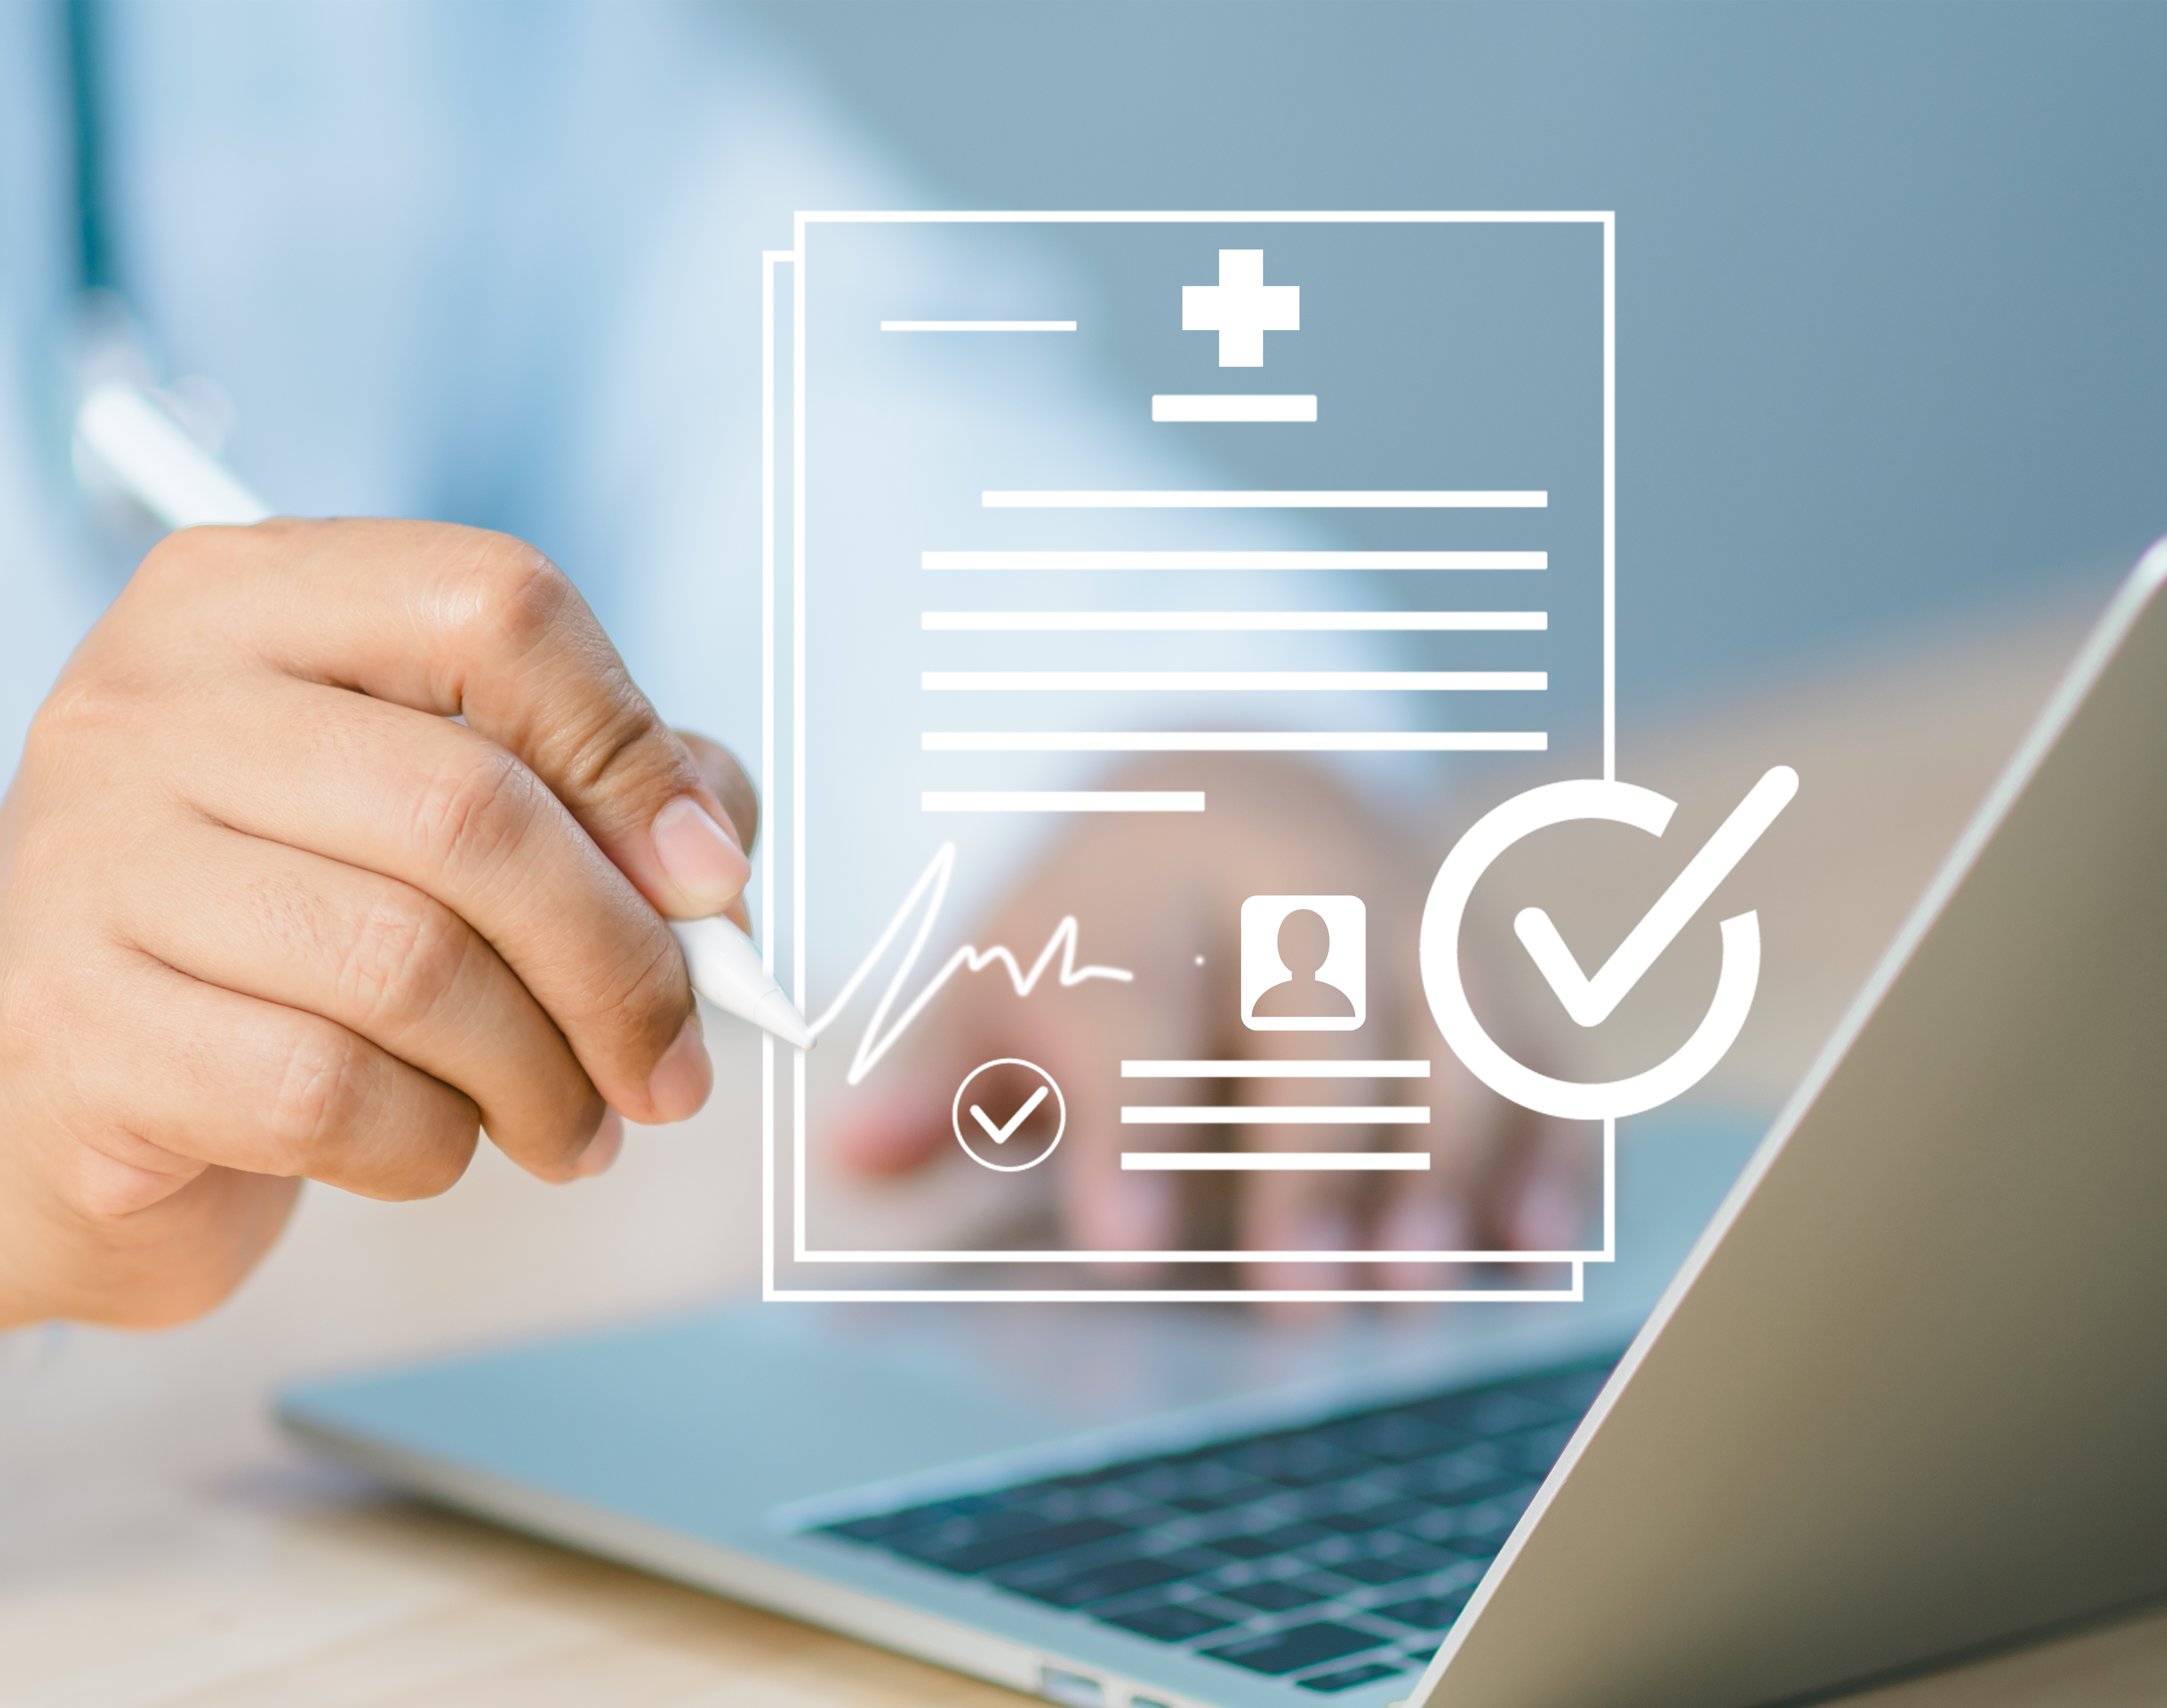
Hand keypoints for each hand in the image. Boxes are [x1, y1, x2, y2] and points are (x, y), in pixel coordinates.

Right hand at [0, 519, 758, 1346]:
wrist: (16, 1103)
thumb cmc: (261, 943)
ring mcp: (89, 864)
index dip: (635, 754)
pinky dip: (430, 1146)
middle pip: (472, 810)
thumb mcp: (411, 817)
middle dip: (620, 963)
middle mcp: (145, 705)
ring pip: (414, 968)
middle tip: (671, 1063)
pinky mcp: (72, 1032)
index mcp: (242, 599)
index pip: (496, 608)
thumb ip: (586, 800)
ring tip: (571, 1123)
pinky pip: (331, 1094)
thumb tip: (714, 862)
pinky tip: (433, 1148)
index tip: (708, 881)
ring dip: (543, 1076)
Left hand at [831, 755, 1582, 1301]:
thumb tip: (856, 1154)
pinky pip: (1551, 1052)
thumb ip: (947, 1071)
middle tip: (1297, 1302)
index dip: (1130, 1130)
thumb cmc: (1102, 932)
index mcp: (1145, 872)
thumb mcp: (1008, 974)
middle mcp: (1298, 872)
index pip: (1134, 1004)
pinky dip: (1550, 1152)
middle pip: (1321, 1009)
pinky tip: (1527, 1250)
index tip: (1125, 1250)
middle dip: (1312, 1159)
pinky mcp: (1506, 965)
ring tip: (1410, 1288)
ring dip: (1443, 1165)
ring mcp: (1422, 908)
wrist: (1241, 800)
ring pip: (1457, 1027)